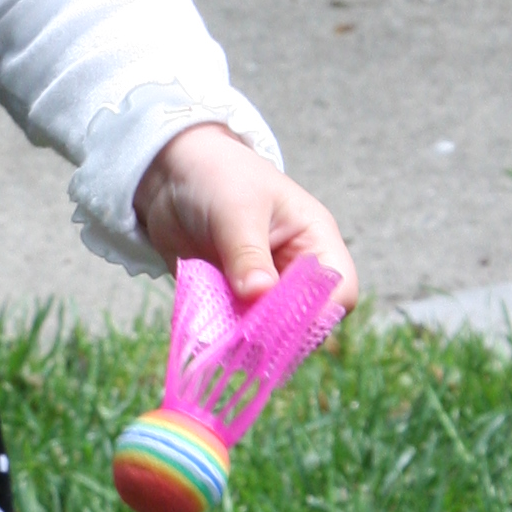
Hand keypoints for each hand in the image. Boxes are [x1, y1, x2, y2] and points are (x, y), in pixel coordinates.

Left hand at [133, 123, 356, 312]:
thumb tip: (258, 293)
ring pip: (270, 332)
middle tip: (244, 332)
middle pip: (307, 321)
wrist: (170, 172)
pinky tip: (205, 329)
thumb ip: (247, 253)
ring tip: (221, 333)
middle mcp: (294, 270)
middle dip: (279, 332)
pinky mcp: (231, 300)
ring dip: (247, 338)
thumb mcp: (236, 210)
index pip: (341, 290)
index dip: (319, 312)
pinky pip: (234, 329)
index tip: (279, 320)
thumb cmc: (217, 176)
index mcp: (315, 241)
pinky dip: (222, 334)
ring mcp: (262, 289)